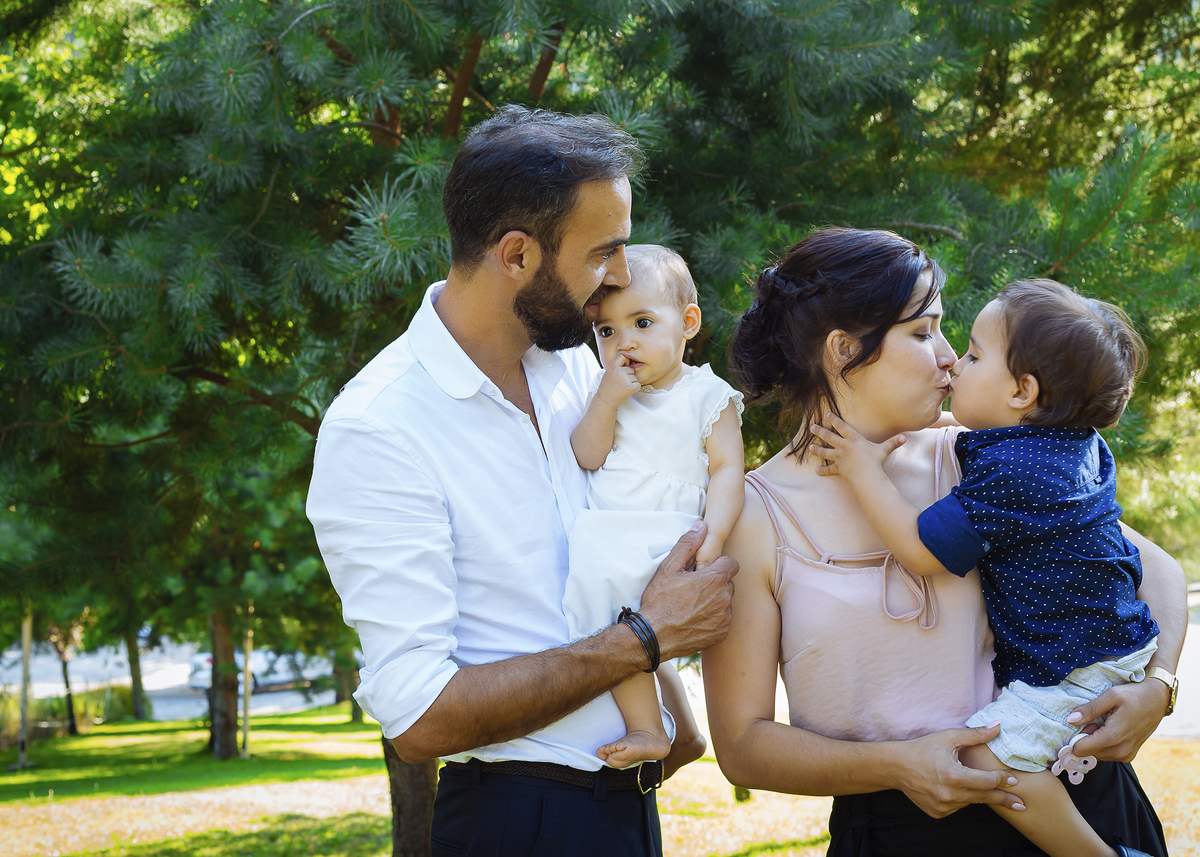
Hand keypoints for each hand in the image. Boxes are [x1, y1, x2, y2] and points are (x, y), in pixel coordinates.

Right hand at [595, 357, 640, 407]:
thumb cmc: (607, 388)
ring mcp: (625, 379)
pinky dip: (635, 389)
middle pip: (631, 369)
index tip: (625, 367)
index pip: (622, 356)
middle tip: (620, 383)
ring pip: (635, 378)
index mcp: (613, 367)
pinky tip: (627, 391)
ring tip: (622, 388)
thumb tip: (628, 361)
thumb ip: (617, 367)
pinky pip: (638, 385)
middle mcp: (619, 372)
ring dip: (632, 383)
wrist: (605, 401)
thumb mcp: (608, 374)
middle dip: (629, 376)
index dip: (626, 361)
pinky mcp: (630, 387)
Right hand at [638, 522, 738, 659]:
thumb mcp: (668, 568)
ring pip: (726, 602)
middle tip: (693, 589)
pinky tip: (695, 619)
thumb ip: (688, 544)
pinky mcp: (722, 633)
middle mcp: (725, 598)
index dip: (717, 565)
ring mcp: (725, 618)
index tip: (702, 572)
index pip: (731, 564)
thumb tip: (702, 526)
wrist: (654, 636)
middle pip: (728, 583)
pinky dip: (713, 618)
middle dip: (715, 583)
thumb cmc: (660, 601)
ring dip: (715, 601)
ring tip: (693, 605)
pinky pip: (723, 620)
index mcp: (715, 579)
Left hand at [809, 414, 904, 481]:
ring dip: (817, 449)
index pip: (842, 426)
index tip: (826, 414)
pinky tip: (817, 471)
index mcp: (854, 439)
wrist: (866, 475)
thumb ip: (893, 443)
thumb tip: (904, 437)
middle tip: (811, 427)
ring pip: (825, 452)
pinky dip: (823, 471)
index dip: (834, 419)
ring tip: (810, 447)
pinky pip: (829, 469)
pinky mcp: (838, 468)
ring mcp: (839, 457)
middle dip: (820, 431)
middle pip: (829, 437)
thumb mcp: (884, 450)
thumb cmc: (875, 461)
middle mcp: (844, 446)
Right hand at [895, 724, 1023, 817]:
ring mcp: (942, 806)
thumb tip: (998, 726)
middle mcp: (948, 795)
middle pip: (984, 797)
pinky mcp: (937, 813)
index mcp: (953, 776)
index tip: (1014, 780)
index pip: (986, 781)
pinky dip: (960, 799)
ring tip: (971, 784)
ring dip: (976, 794)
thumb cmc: (922, 749)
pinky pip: (957, 807)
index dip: (1001, 780)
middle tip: (1021, 803)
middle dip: (1004, 799)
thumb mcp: (948, 738)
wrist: (895, 766)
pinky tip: (953, 789)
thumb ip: (975, 734)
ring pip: (970, 802)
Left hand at [1067, 679, 1168, 761]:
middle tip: (1093, 721)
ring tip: (1103, 723)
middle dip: (1084, 739)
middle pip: (1087, 753)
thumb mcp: (1110, 696)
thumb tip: (1070, 720)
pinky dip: (1103, 744)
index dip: (1073, 739)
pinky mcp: (1129, 756)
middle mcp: (1120, 752)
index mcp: (1113, 738)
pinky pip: (1107, 754)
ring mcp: (1126, 756)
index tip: (1074, 727)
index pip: (1080, 750)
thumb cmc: (1133, 695)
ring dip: (1094, 741)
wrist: (1157, 700)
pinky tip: (1110, 729)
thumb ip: (1090, 710)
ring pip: (1096, 754)